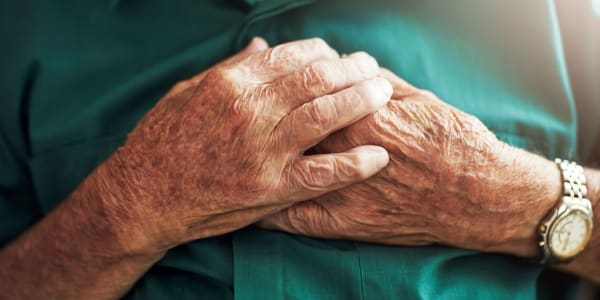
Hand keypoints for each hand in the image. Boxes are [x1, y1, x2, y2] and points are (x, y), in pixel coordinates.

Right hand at [99, 38, 392, 254]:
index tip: (337, 58)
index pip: (294, 56)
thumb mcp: (189, 91)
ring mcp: (262, 150)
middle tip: (371, 69)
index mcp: (232, 82)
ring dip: (362, 101)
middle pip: (318, 79)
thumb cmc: (163, 139)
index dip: (324, 54)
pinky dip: (354, 164)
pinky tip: (377, 156)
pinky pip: (322, 173)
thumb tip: (263, 45)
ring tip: (383, 94)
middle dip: (352, 70)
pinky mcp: (269, 188)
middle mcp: (251, 110)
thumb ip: (231, 68)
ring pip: (326, 115)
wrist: (145, 194)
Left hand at [258, 69, 560, 256]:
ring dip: (261, 157)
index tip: (276, 83)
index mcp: (357, 113)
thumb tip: (348, 67)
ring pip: (282, 169)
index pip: (303, 92)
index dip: (287, 85)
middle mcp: (340, 149)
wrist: (480, 193)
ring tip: (246, 149)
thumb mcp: (415, 97)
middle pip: (286, 128)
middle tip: (251, 116)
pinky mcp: (343, 221)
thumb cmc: (453, 140)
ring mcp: (338, 188)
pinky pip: (292, 216)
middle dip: (265, 118)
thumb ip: (374, 83)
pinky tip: (252, 201)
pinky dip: (268, 208)